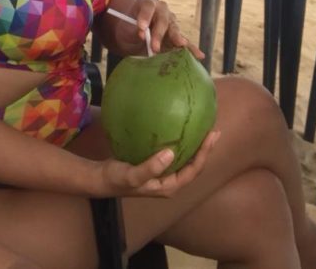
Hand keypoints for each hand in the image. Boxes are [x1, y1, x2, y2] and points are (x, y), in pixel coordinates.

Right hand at [95, 130, 219, 197]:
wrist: (102, 179)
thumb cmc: (117, 179)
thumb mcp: (133, 176)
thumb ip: (150, 168)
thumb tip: (170, 153)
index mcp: (169, 186)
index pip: (193, 170)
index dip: (204, 154)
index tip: (211, 136)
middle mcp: (170, 181)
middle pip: (194, 165)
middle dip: (205, 149)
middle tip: (214, 130)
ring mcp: (164, 173)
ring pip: (186, 159)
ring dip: (196, 145)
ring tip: (203, 128)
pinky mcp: (157, 164)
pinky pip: (175, 152)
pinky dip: (181, 142)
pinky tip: (180, 128)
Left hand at [118, 0, 204, 58]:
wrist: (132, 34)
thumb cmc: (129, 28)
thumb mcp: (126, 27)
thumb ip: (134, 29)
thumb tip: (142, 34)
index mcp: (148, 3)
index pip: (148, 6)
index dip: (145, 16)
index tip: (140, 27)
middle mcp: (162, 10)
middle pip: (163, 20)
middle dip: (159, 34)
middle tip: (154, 46)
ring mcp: (171, 23)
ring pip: (174, 30)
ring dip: (176, 39)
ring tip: (181, 44)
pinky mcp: (176, 36)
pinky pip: (185, 42)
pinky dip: (191, 49)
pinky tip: (199, 55)